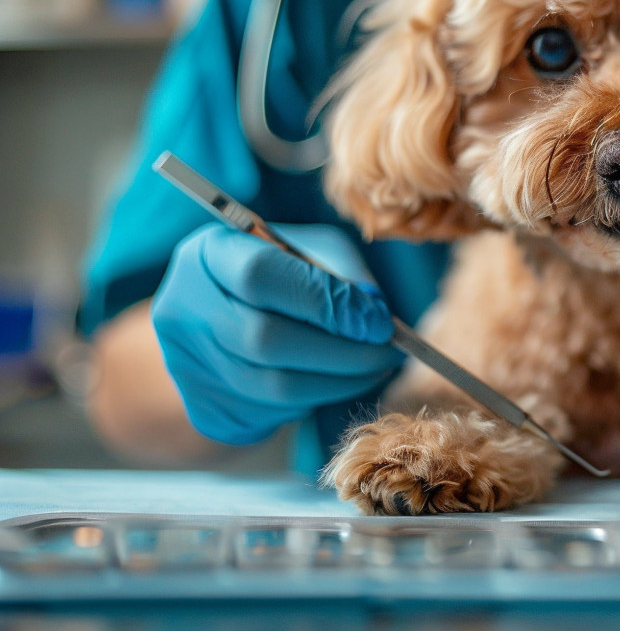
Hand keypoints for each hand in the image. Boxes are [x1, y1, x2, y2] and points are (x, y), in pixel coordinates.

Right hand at [152, 223, 401, 444]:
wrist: (222, 325)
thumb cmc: (280, 276)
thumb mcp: (312, 251)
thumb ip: (343, 272)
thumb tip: (373, 315)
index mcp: (208, 254)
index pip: (260, 275)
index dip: (324, 301)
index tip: (377, 321)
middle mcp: (184, 308)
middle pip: (265, 340)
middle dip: (343, 351)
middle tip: (389, 351)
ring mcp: (188, 365)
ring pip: (275, 387)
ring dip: (340, 381)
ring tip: (376, 366)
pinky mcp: (207, 409)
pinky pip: (275, 413)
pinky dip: (319, 398)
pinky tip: (339, 380)